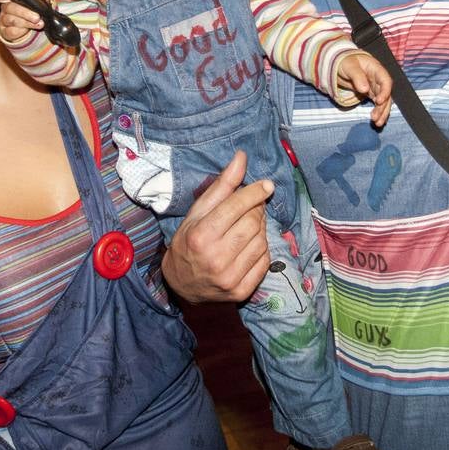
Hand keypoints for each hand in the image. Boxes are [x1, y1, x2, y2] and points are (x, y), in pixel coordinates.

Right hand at [0, 0, 52, 45]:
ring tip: (39, 24)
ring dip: (26, 22)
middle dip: (24, 12)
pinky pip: (11, 31)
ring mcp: (4, 21)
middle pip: (9, 7)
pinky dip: (22, 31)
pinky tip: (29, 30)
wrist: (35, 27)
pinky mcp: (6, 32)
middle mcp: (5, 8)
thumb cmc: (34, 10)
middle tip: (37, 17)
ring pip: (11, 20)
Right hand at [161, 151, 271, 302]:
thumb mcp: (197, 212)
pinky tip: (249, 245)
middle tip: (251, 207)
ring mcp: (230, 278)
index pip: (236, 207)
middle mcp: (215, 258)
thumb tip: (241, 158)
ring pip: (262, 241)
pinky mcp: (241, 291)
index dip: (254, 193)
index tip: (266, 185)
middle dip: (256, 210)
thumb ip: (222, 185)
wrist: (182, 286)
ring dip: (260, 229)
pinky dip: (261, 249)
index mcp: (200, 236)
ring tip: (247, 227)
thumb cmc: (188, 242)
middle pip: (253, 223)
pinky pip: (265, 261)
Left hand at [337, 51, 392, 127]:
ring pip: (383, 101)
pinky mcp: (371, 93)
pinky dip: (378, 112)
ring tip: (377, 123)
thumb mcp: (349, 66)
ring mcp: (375, 87)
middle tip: (375, 117)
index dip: (385, 92)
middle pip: (386, 94)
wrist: (340, 64)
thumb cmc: (345, 62)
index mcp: (376, 69)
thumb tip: (365, 89)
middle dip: (383, 107)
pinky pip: (377, 104)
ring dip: (382, 112)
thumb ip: (357, 76)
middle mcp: (378, 79)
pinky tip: (376, 121)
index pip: (386, 81)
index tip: (379, 102)